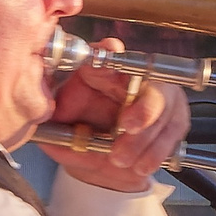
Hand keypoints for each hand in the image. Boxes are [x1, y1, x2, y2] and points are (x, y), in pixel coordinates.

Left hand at [37, 38, 188, 190]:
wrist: (107, 163)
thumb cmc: (85, 135)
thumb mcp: (63, 130)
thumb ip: (54, 127)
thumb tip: (39, 122)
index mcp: (103, 72)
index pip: (108, 52)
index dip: (110, 50)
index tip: (110, 50)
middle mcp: (135, 78)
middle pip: (148, 80)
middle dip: (142, 106)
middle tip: (127, 126)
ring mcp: (161, 96)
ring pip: (164, 110)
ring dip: (144, 138)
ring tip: (123, 160)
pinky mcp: (175, 118)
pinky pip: (173, 132)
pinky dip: (156, 151)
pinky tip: (141, 165)